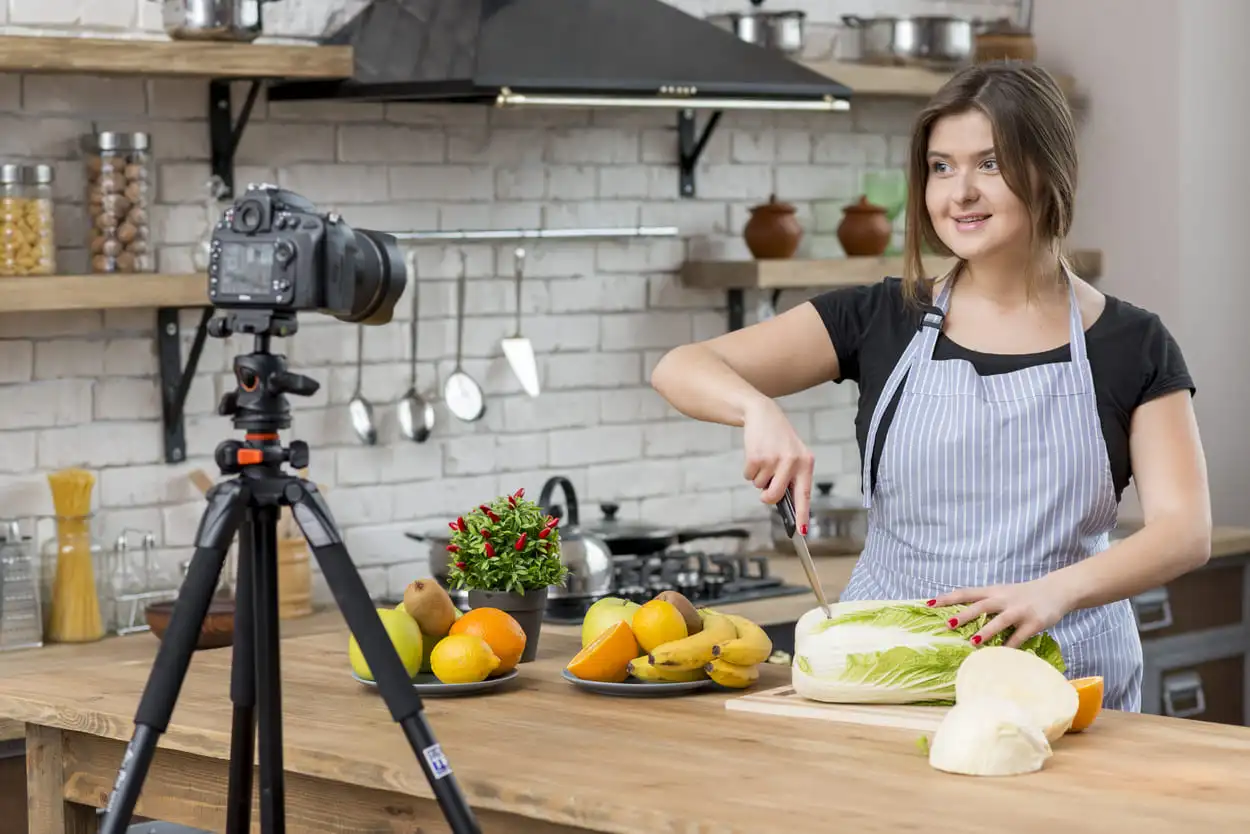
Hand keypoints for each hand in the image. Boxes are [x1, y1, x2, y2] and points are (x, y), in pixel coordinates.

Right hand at [741, 397, 814, 530]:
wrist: (762, 414)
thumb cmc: (779, 439)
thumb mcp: (793, 455)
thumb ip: (792, 477)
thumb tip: (783, 503)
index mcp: (806, 463)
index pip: (804, 494)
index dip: (802, 514)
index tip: (802, 531)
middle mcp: (792, 462)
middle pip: (774, 496)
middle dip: (766, 496)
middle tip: (765, 488)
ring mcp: (774, 459)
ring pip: (759, 486)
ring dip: (758, 477)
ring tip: (764, 458)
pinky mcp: (756, 457)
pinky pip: (748, 476)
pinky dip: (749, 469)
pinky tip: (756, 455)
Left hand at [932, 575, 1075, 647]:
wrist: (1056, 590)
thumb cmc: (1023, 595)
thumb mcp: (1002, 593)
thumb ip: (984, 602)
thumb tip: (958, 616)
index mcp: (993, 591)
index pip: (965, 592)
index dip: (947, 598)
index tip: (929, 603)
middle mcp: (1004, 599)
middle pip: (980, 605)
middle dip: (963, 615)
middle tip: (946, 624)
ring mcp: (1019, 611)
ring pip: (1000, 620)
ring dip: (986, 631)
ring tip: (972, 641)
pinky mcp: (1033, 623)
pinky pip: (1019, 637)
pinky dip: (1009, 647)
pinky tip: (1000, 656)